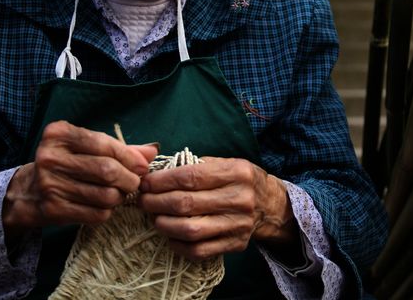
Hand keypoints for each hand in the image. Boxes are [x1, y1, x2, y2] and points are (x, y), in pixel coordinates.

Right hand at [2, 120, 157, 241]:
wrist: (28, 192)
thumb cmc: (67, 164)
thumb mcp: (87, 148)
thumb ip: (120, 148)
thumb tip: (152, 151)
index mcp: (59, 134)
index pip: (104, 144)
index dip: (129, 157)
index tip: (142, 167)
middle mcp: (50, 157)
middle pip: (107, 170)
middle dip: (129, 179)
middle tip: (134, 183)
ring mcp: (50, 184)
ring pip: (105, 195)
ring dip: (119, 197)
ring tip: (117, 194)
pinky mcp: (53, 209)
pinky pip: (96, 214)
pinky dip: (107, 211)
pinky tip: (103, 206)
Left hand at [138, 157, 297, 260]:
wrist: (270, 205)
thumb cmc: (240, 180)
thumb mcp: (226, 162)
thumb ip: (197, 165)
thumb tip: (159, 171)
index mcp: (236, 172)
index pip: (190, 177)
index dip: (162, 181)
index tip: (145, 183)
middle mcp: (239, 199)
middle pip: (187, 204)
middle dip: (157, 202)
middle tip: (143, 200)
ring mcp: (238, 224)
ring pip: (191, 229)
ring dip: (164, 224)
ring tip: (154, 218)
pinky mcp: (236, 244)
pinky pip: (200, 250)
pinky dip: (178, 245)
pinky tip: (169, 236)